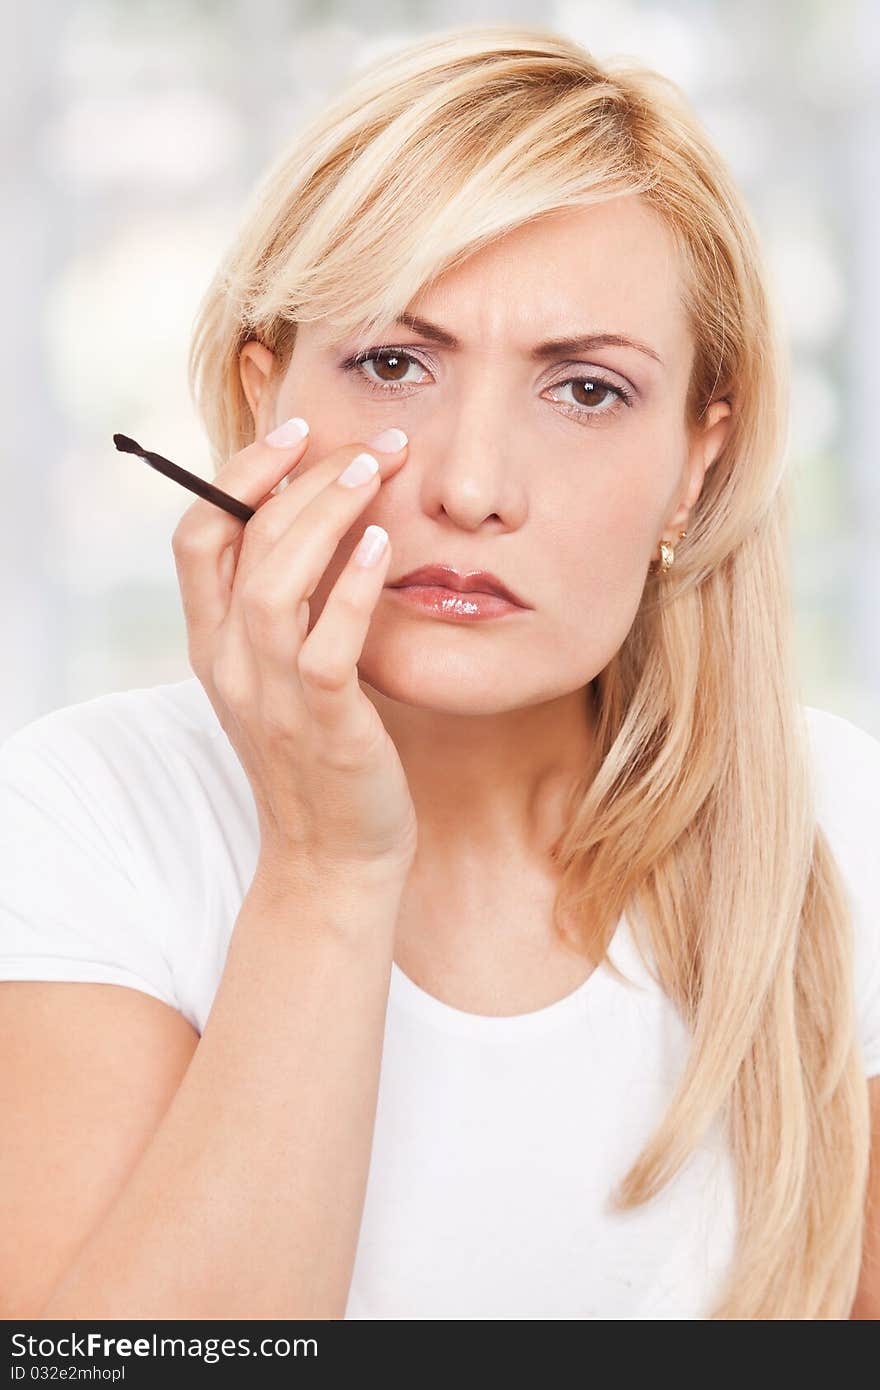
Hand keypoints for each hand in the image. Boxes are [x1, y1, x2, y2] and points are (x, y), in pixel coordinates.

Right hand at [172, 421, 417, 883]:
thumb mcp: (281, 677)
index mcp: (213, 645)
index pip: (198, 536)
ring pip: (276, 583)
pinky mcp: (323, 725)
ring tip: (374, 469)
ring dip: (323, 515)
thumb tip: (322, 524)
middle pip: (244, 542)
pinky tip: (383, 545)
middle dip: (303, 476)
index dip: (238, 473)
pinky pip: (326, 646)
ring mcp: (271, 697)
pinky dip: (351, 589)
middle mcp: (230, 665)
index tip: (296, 433)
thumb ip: (284, 609)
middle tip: (369, 442)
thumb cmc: (320, 756)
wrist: (332, 859)